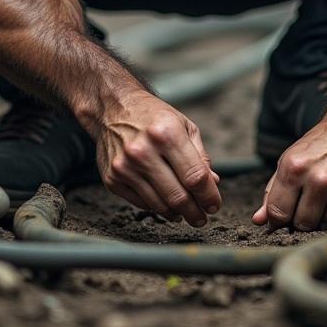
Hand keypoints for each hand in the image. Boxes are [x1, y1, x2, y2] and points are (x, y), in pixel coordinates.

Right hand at [95, 88, 221, 226]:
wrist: (112, 108)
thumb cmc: (153, 116)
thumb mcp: (183, 125)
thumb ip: (200, 155)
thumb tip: (213, 184)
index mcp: (166, 133)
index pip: (195, 176)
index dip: (209, 196)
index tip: (214, 205)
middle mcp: (143, 151)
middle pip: (178, 196)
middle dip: (195, 212)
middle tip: (201, 217)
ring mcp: (125, 167)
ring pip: (159, 205)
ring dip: (177, 214)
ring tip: (185, 213)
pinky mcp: (112, 179)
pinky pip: (141, 203)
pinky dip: (157, 207)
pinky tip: (164, 203)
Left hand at [252, 120, 326, 230]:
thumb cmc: (318, 146)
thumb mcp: (290, 160)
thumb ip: (272, 192)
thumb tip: (259, 221)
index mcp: (295, 168)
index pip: (278, 214)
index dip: (278, 218)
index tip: (284, 214)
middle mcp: (320, 179)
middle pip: (303, 224)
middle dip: (303, 217)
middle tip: (309, 199)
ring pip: (326, 224)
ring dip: (325, 213)